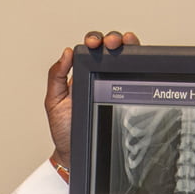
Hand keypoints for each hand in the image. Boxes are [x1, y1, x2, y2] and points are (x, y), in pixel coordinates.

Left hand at [46, 31, 139, 173]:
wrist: (77, 153)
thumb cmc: (65, 131)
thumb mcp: (54, 102)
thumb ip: (56, 77)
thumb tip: (66, 53)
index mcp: (81, 74)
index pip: (92, 50)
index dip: (95, 40)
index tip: (93, 44)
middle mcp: (99, 77)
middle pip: (112, 50)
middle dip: (113, 39)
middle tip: (111, 44)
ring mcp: (114, 86)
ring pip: (126, 59)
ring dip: (129, 47)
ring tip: (125, 45)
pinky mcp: (126, 96)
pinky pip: (135, 78)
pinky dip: (140, 65)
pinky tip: (137, 62)